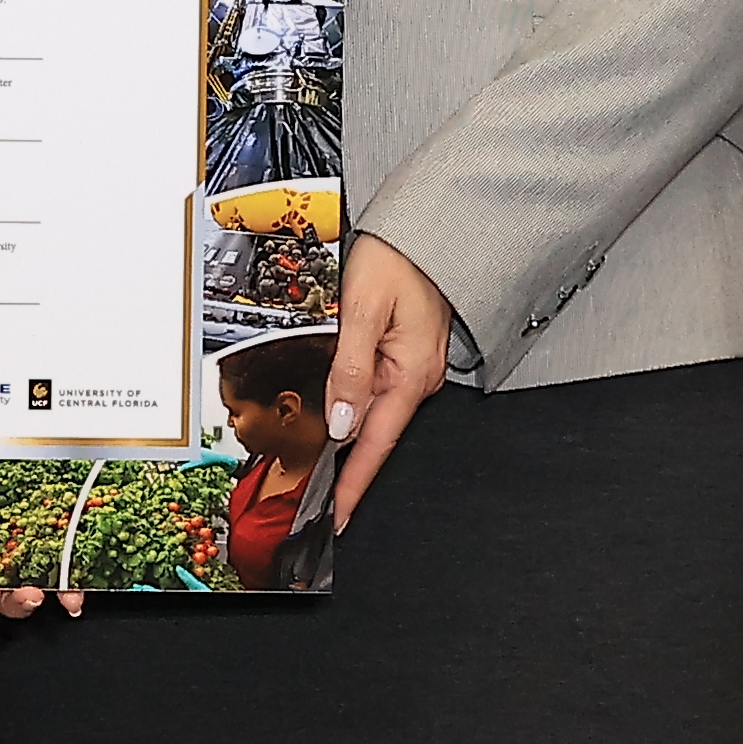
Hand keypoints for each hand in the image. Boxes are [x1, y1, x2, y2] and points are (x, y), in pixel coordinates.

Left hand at [320, 238, 459, 527]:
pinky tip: (336, 413)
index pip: (375, 445)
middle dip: (343, 468)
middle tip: (312, 496)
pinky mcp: (407, 352)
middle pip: (373, 434)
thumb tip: (341, 421)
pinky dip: (355, 407)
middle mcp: (417, 376)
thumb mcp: (364, 309)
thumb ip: (350, 368)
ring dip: (346, 436)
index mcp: (410, 374)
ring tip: (317, 463)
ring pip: (373, 411)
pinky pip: (378, 389)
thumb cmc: (402, 255)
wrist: (431, 226)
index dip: (352, 485)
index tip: (335, 517)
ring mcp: (414, 365)